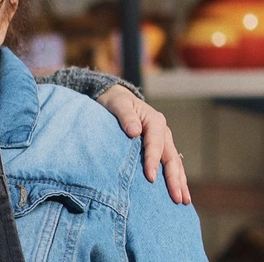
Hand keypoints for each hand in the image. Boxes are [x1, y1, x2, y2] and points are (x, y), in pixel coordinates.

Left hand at [96, 85, 190, 204]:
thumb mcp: (117, 104)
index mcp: (154, 121)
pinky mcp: (162, 148)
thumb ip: (126, 116)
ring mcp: (165, 141)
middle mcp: (163, 132)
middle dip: (174, 179)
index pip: (155, 144)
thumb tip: (134, 131)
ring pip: (175, 164)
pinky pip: (171, 165)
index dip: (153, 161)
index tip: (151, 179)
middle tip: (177, 198)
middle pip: (171, 158)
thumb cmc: (116, 103)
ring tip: (184, 201)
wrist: (118, 99)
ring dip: (180, 182)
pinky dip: (176, 179)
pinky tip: (180, 193)